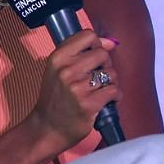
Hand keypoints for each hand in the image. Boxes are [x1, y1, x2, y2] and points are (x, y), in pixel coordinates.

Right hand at [28, 31, 121, 145]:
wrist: (47, 128)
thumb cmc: (56, 98)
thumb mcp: (59, 70)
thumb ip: (81, 52)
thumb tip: (110, 42)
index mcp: (58, 57)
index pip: (88, 35)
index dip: (97, 45)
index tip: (94, 58)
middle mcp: (66, 69)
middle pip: (103, 54)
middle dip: (105, 65)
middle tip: (98, 78)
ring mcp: (77, 87)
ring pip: (111, 73)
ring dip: (111, 82)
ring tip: (100, 90)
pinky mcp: (89, 103)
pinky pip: (114, 90)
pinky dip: (115, 96)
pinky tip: (106, 100)